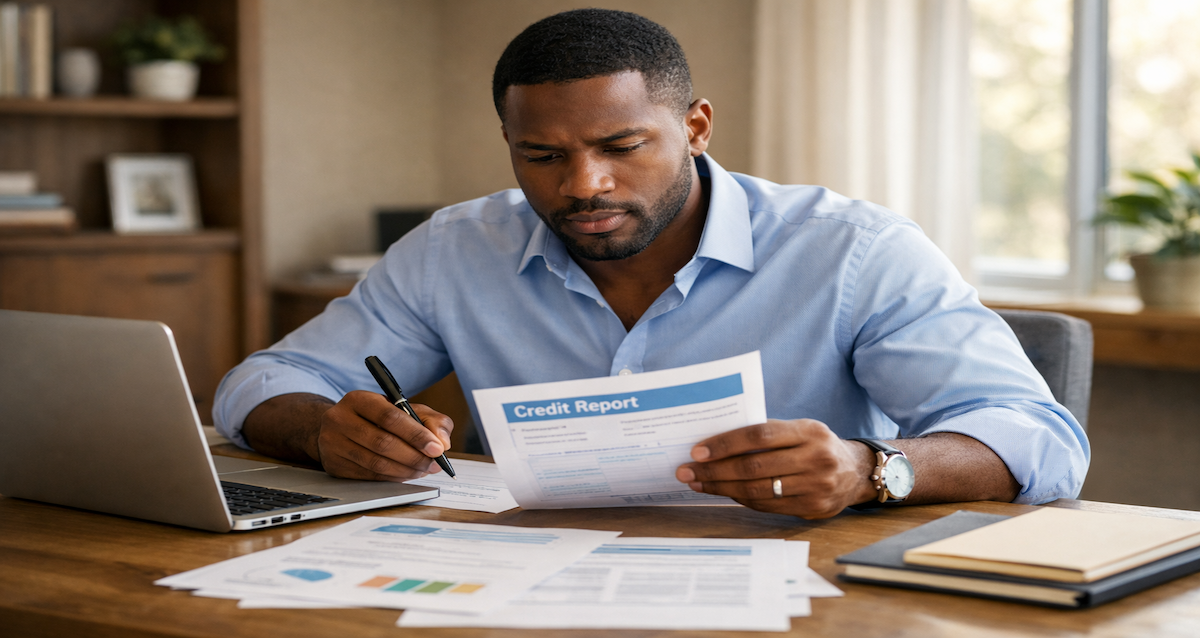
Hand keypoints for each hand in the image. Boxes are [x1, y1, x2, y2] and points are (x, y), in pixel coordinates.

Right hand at [315, 390, 453, 480]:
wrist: (340, 427)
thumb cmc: (378, 417)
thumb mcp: (405, 409)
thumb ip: (431, 420)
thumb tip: (443, 442)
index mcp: (358, 399)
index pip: (389, 416)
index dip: (415, 434)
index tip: (437, 448)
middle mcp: (340, 419)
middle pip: (382, 442)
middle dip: (414, 456)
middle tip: (434, 464)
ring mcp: (333, 444)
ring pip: (375, 463)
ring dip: (406, 470)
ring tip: (423, 470)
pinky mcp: (333, 465)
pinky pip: (368, 476)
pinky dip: (392, 478)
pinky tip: (406, 474)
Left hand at [675, 419, 874, 518]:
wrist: (856, 472)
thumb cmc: (816, 445)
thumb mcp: (800, 430)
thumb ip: (767, 434)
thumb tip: (717, 443)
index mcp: (809, 431)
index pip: (759, 435)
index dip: (725, 444)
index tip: (697, 451)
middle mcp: (816, 458)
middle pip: (754, 466)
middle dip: (714, 470)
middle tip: (687, 471)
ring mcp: (816, 486)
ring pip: (758, 490)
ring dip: (722, 488)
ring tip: (698, 483)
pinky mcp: (813, 508)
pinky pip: (768, 505)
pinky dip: (742, 499)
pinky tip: (724, 493)